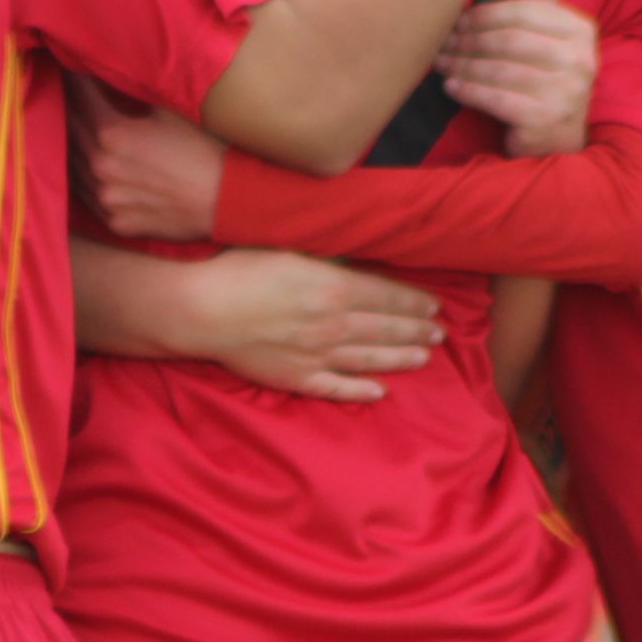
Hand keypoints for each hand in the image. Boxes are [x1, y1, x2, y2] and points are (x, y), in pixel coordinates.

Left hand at [75, 82, 230, 242]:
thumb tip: (116, 72)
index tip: (72, 67)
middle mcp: (101, 167)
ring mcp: (107, 198)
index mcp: (111, 134)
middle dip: (71, 110)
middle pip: (73, 132)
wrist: (227, 199)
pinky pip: (91, 198)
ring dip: (75, 146)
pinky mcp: (117, 222)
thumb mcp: (170, 110)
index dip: (77, 81)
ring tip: (73, 129)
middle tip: (67, 93)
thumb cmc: (204, 149)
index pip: (82, 99)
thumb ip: (135, 93)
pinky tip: (91, 170)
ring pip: (75, 168)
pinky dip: (88, 181)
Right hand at [185, 250, 447, 404]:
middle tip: (439, 333)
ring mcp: (317, 355)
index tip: (434, 306)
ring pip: (370, 359)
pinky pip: (337, 388)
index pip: (387, 297)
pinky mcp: (297, 378)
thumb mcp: (290, 249)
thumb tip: (356, 259)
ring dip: (401, 358)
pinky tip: (380, 392)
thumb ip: (327, 257)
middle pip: (385, 329)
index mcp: (334, 289)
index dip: (414, 302)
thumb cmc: (239, 271)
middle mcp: (334, 324)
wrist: (202, 310)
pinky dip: (361, 391)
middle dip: (416, 330)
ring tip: (424, 357)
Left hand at [438, 0, 591, 154]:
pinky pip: (496, 98)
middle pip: (509, 40)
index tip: (456, 20)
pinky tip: (451, 87)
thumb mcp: (549, 38)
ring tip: (441, 63)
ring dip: (463, 65)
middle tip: (441, 43)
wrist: (557, 141)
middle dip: (468, 40)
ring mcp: (567, 93)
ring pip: (500, 69)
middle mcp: (581, 60)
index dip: (484, 14)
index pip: (524, 12)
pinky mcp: (546, 120)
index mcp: (581, 31)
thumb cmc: (545, 80)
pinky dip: (469, 91)